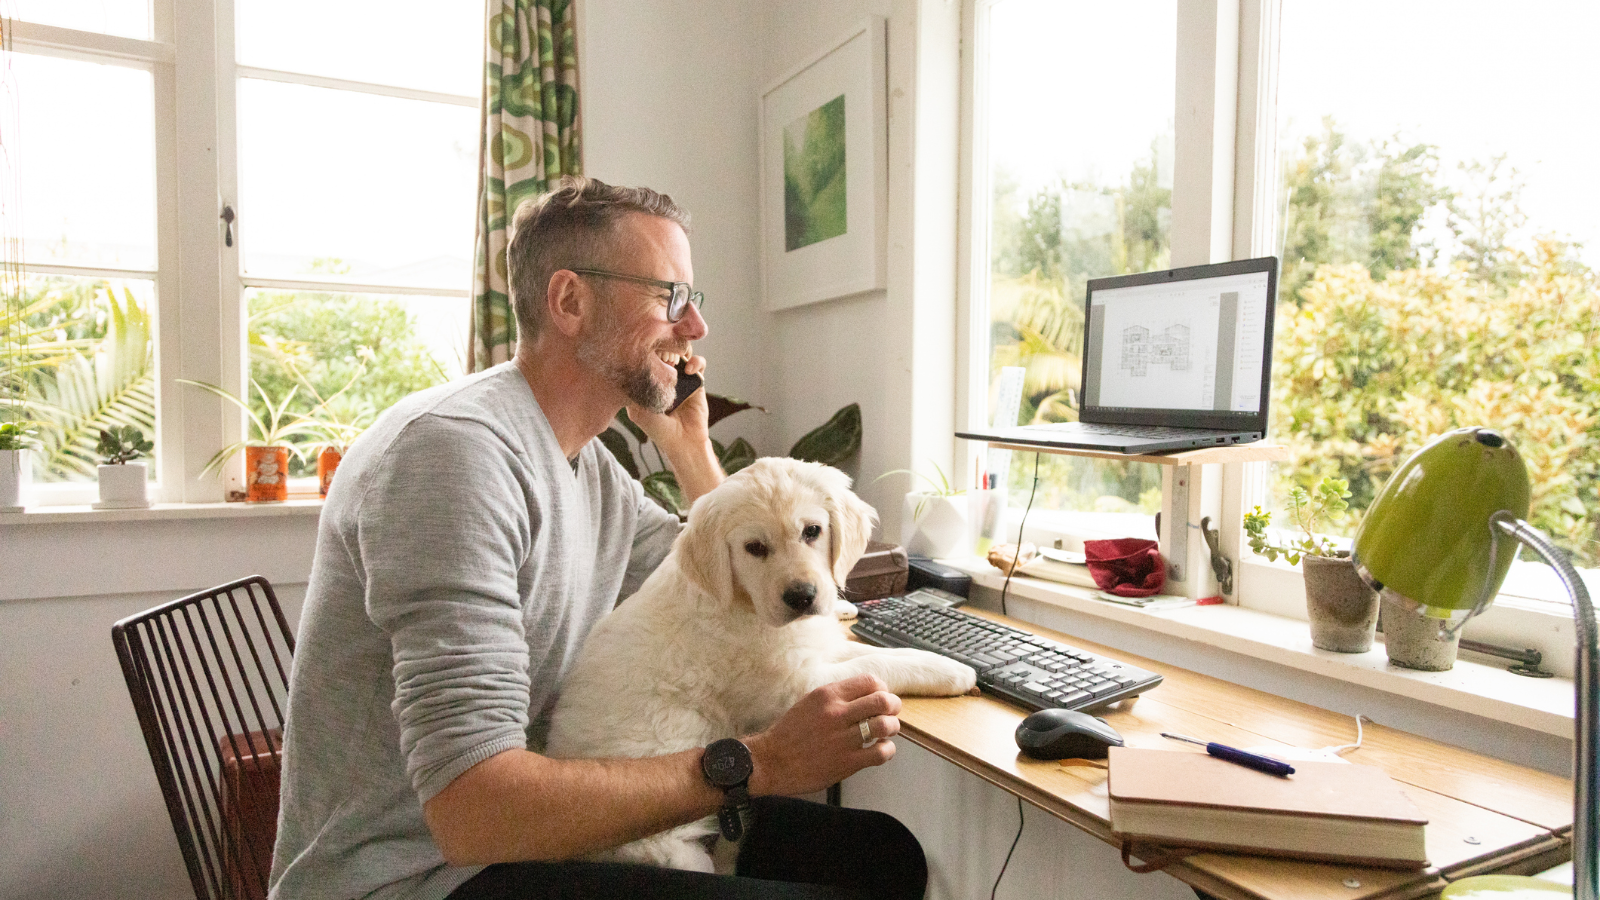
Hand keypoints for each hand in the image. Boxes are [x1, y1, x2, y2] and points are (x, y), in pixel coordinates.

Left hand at [628, 354, 722, 502]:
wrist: (683, 442)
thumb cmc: (658, 429)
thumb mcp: (637, 409)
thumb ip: (633, 388)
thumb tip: (630, 364)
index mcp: (648, 380)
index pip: (646, 356)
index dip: (647, 349)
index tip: (645, 351)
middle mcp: (665, 376)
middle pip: (664, 349)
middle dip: (663, 346)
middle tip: (662, 355)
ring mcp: (681, 377)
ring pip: (682, 351)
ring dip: (679, 350)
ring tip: (674, 361)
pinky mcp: (697, 381)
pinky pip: (698, 363)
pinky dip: (695, 362)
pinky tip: (690, 371)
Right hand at [743, 674, 902, 797]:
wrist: (770, 762)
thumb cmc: (789, 734)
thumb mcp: (809, 702)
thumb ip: (836, 697)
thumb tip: (866, 694)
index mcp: (827, 695)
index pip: (870, 681)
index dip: (882, 689)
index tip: (881, 696)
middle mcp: (836, 714)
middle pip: (883, 701)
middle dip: (893, 706)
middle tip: (891, 712)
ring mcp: (842, 739)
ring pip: (886, 726)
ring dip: (892, 728)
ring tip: (886, 732)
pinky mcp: (846, 762)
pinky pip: (881, 753)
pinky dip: (887, 750)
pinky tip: (880, 749)